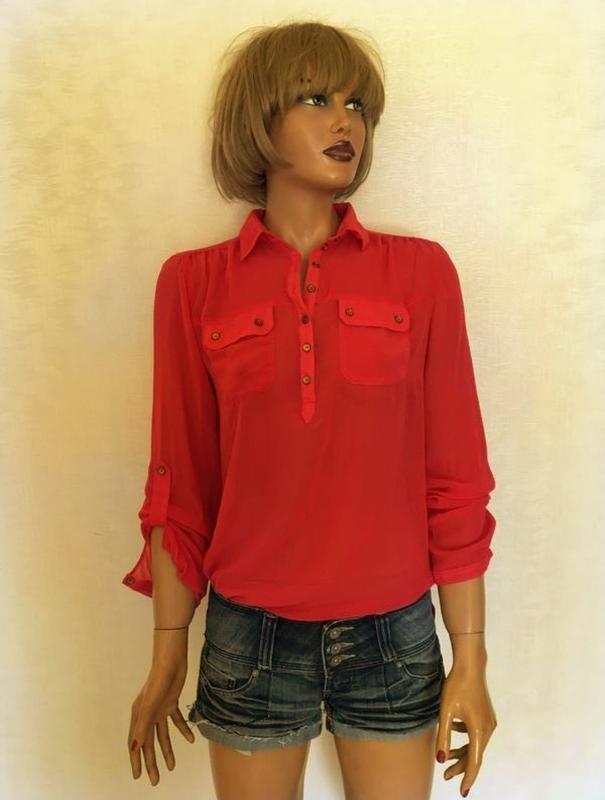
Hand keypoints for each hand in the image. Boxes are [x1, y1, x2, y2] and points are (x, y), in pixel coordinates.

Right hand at [127, 646, 194, 785]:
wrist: (172, 662)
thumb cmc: (158, 681)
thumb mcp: (149, 706)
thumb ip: (142, 727)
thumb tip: (134, 748)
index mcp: (138, 716)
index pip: (135, 743)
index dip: (136, 760)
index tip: (138, 776)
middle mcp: (147, 714)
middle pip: (149, 743)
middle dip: (152, 762)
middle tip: (155, 780)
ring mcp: (159, 709)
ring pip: (162, 735)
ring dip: (167, 750)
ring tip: (171, 767)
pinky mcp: (171, 703)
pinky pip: (177, 721)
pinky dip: (183, 730)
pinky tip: (191, 739)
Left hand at [435, 661, 496, 796]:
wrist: (470, 665)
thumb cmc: (456, 686)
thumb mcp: (445, 712)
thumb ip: (443, 737)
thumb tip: (441, 760)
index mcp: (479, 731)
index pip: (474, 762)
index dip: (468, 778)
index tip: (463, 792)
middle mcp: (488, 729)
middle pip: (475, 754)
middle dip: (461, 767)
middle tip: (446, 777)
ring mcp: (489, 722)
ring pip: (475, 744)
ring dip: (462, 752)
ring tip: (447, 758)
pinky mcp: (486, 715)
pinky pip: (475, 733)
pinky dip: (465, 737)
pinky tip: (452, 730)